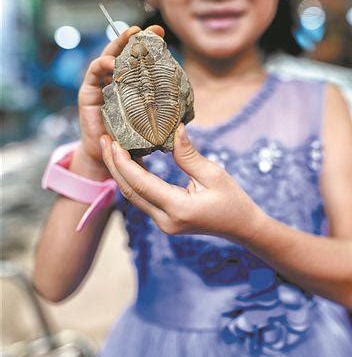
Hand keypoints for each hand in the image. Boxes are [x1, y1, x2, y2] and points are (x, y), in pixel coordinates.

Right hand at [78, 24, 164, 167]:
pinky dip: (102, 64)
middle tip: (147, 28)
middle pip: (123, 52)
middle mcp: (115, 80)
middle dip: (134, 37)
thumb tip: (186, 112)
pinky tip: (112, 62)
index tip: (161, 33)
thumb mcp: (150, 123)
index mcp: (132, 84)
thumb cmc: (132, 139)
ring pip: (108, 57)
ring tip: (129, 36)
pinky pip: (93, 73)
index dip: (149, 44)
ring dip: (117, 44)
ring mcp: (100, 85)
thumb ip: (162, 114)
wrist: (110, 157)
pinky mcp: (88, 94)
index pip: (139, 58)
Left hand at [100, 123, 260, 242]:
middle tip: (104, 139)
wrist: (242, 228)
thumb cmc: (233, 200)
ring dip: (120, 171)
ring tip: (111, 146)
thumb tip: (174, 128)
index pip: (140, 184)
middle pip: (129, 191)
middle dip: (114, 165)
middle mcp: (165, 221)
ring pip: (132, 196)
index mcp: (178, 209)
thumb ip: (189, 155)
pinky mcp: (164, 220)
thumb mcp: (214, 174)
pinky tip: (129, 160)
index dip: (123, 162)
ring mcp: (163, 224)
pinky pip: (142, 198)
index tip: (112, 140)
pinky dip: (133, 179)